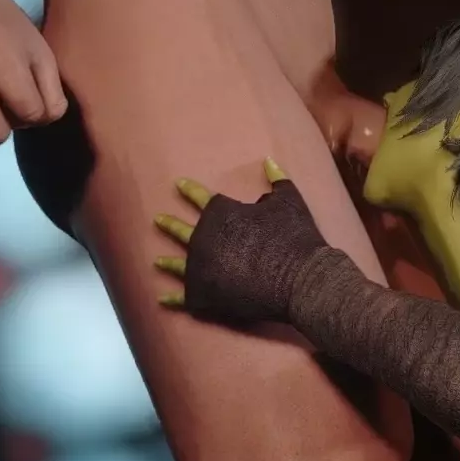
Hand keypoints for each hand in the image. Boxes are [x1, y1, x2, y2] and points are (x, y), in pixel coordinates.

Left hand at [152, 159, 328, 324]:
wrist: (302, 280)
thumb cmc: (295, 237)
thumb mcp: (289, 201)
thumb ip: (276, 179)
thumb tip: (268, 161)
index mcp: (221, 214)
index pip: (201, 197)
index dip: (190, 190)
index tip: (178, 185)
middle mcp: (204, 240)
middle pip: (181, 230)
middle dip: (170, 225)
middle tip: (158, 220)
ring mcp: (202, 269)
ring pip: (177, 265)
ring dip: (168, 263)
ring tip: (157, 262)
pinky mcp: (207, 295)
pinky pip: (184, 298)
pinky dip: (173, 299)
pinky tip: (163, 298)